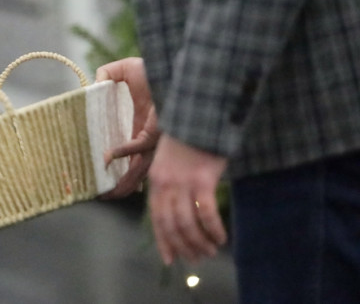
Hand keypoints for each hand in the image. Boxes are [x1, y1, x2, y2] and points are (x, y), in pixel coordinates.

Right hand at [96, 57, 159, 197]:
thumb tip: (95, 83)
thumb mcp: (126, 70)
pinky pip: (138, 145)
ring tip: (105, 192)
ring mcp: (155, 137)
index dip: (121, 171)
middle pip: (138, 171)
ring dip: (122, 180)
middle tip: (104, 197)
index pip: (133, 158)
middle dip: (122, 186)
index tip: (108, 184)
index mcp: (144, 129)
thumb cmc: (154, 66)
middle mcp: (152, 139)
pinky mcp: (157, 129)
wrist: (171, 62)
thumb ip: (108, 74)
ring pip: (139, 167)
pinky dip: (123, 152)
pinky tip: (108, 157)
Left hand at [148, 134, 227, 264]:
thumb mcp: (168, 161)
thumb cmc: (187, 140)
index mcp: (155, 181)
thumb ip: (169, 185)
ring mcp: (183, 182)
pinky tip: (221, 237)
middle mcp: (165, 184)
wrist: (198, 116)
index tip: (170, 259)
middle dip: (184, 246)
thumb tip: (176, 211)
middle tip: (197, 259)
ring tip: (211, 251)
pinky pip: (206, 213)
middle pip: (171, 225)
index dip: (163, 241)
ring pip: (187, 223)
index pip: (156, 218)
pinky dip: (213, 229)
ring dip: (199, 242)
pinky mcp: (203, 179)